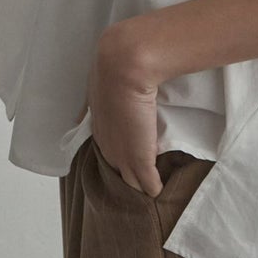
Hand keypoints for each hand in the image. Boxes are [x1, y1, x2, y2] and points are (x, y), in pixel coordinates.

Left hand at [84, 25, 163, 196]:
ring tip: (150, 190)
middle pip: (116, 168)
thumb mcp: (107, 76)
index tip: (129, 158)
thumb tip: (103, 89)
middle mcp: (106, 142)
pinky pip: (147, 183)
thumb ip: (107, 87)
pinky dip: (153, 188)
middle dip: (126, 174)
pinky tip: (159, 192)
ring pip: (129, 180)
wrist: (125, 64)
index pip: (108, 149)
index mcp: (99, 125)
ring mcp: (121, 153)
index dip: (120, 154)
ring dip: (138, 184)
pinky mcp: (139, 160)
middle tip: (140, 180)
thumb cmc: (118, 66)